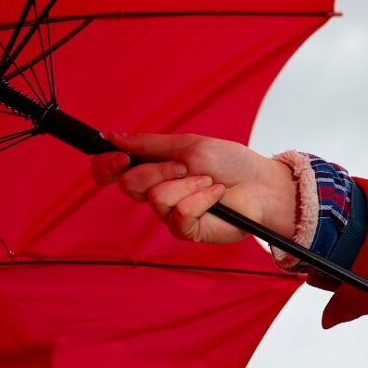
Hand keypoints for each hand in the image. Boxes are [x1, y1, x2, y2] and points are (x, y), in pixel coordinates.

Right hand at [92, 132, 295, 243]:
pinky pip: (179, 214)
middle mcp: (157, 192)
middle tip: (188, 166)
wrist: (261, 184)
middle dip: (161, 170)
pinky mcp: (186, 230)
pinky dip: (201, 199)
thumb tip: (113, 136)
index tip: (120, 156)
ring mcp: (170, 213)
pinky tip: (216, 195)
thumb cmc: (230, 163)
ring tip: (209, 181)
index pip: (112, 172)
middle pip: (130, 184)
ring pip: (156, 197)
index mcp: (154, 169)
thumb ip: (150, 144)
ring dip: (187, 183)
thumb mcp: (189, 144)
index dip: (106, 165)